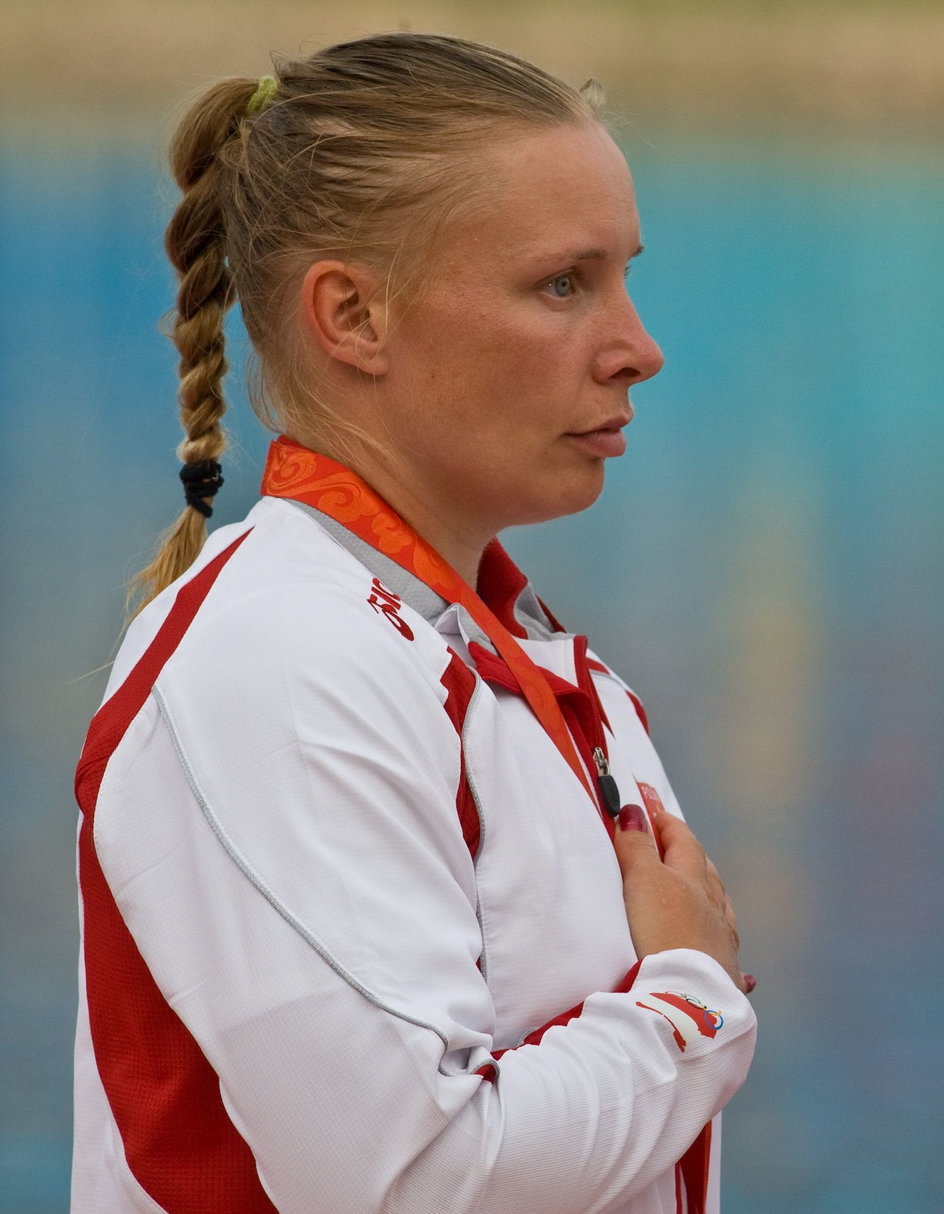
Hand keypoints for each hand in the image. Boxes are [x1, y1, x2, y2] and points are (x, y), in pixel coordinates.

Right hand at [613, 802, 749, 993]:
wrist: (687, 999)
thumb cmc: (664, 934)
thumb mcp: (643, 882)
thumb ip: (638, 847)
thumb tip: (633, 812)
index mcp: (694, 883)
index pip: (683, 843)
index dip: (667, 825)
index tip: (653, 810)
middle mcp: (714, 911)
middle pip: (707, 874)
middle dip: (691, 856)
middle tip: (678, 844)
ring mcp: (722, 945)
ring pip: (721, 912)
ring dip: (711, 898)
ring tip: (705, 893)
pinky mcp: (722, 979)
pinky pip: (729, 959)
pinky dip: (725, 952)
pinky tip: (741, 967)